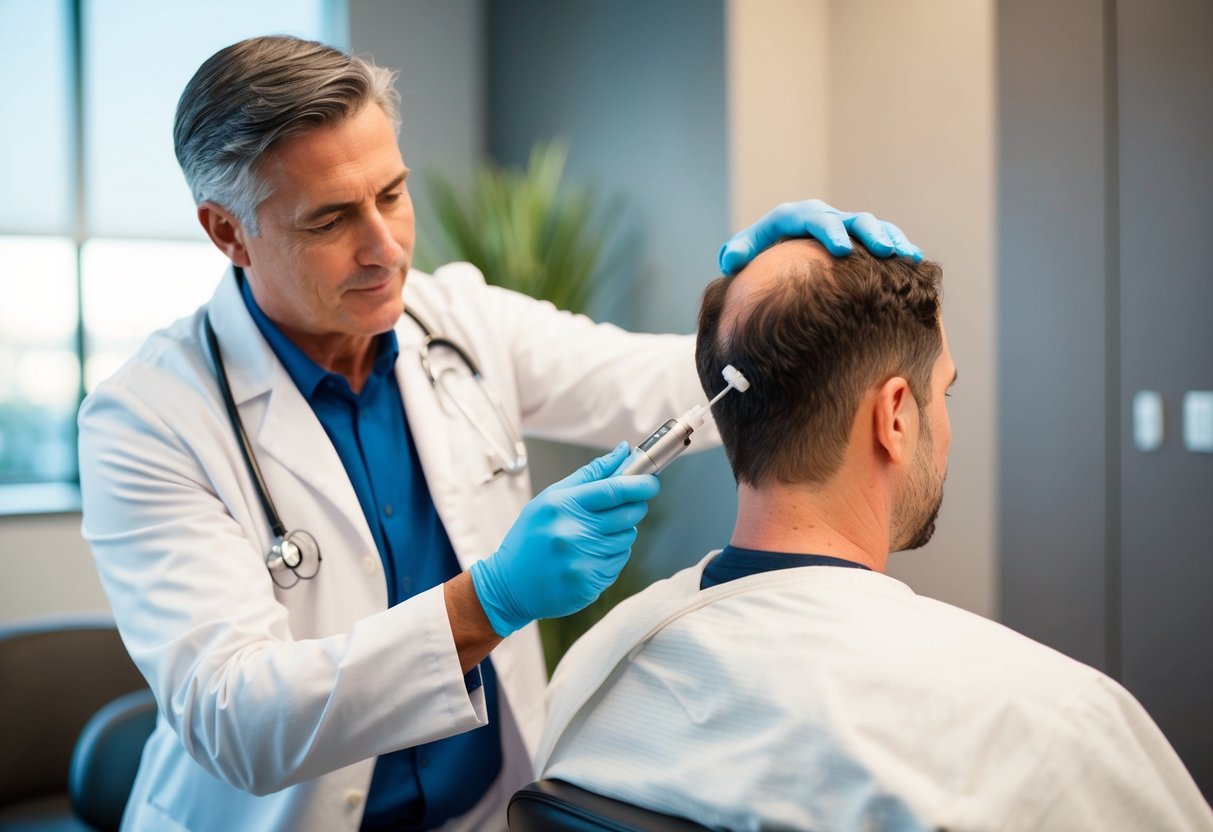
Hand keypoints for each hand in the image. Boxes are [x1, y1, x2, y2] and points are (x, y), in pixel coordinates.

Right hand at [469, 443, 658, 636]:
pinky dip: (611, 557)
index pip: (615, 489)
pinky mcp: (590, 583)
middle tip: (619, 509)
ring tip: (591, 538)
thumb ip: (589, 475)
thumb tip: (623, 451)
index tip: (652, 482)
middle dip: (633, 508)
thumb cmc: (530, 537)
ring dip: (619, 535)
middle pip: (629, 514)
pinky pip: (619, 562)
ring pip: (627, 539)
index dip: (641, 484)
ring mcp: (582, 560)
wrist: (510, 585)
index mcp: (563, 505)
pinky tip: (588, 557)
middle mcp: (573, 532)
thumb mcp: (550, 498)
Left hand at [718, 199, 922, 275]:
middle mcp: (824, 217)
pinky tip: (916, 260)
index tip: (842, 252)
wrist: (773, 253)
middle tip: (884, 252)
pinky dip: (899, 245)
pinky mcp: (857, 240)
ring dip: (891, 238)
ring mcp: (844, 228)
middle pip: (851, 219)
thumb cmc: (755, 255)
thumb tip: (731, 260)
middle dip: (868, 234)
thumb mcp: (743, 252)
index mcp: (795, 217)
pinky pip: (883, 238)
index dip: (830, 232)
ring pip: (873, 226)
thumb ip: (737, 252)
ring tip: (908, 255)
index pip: (814, 218)